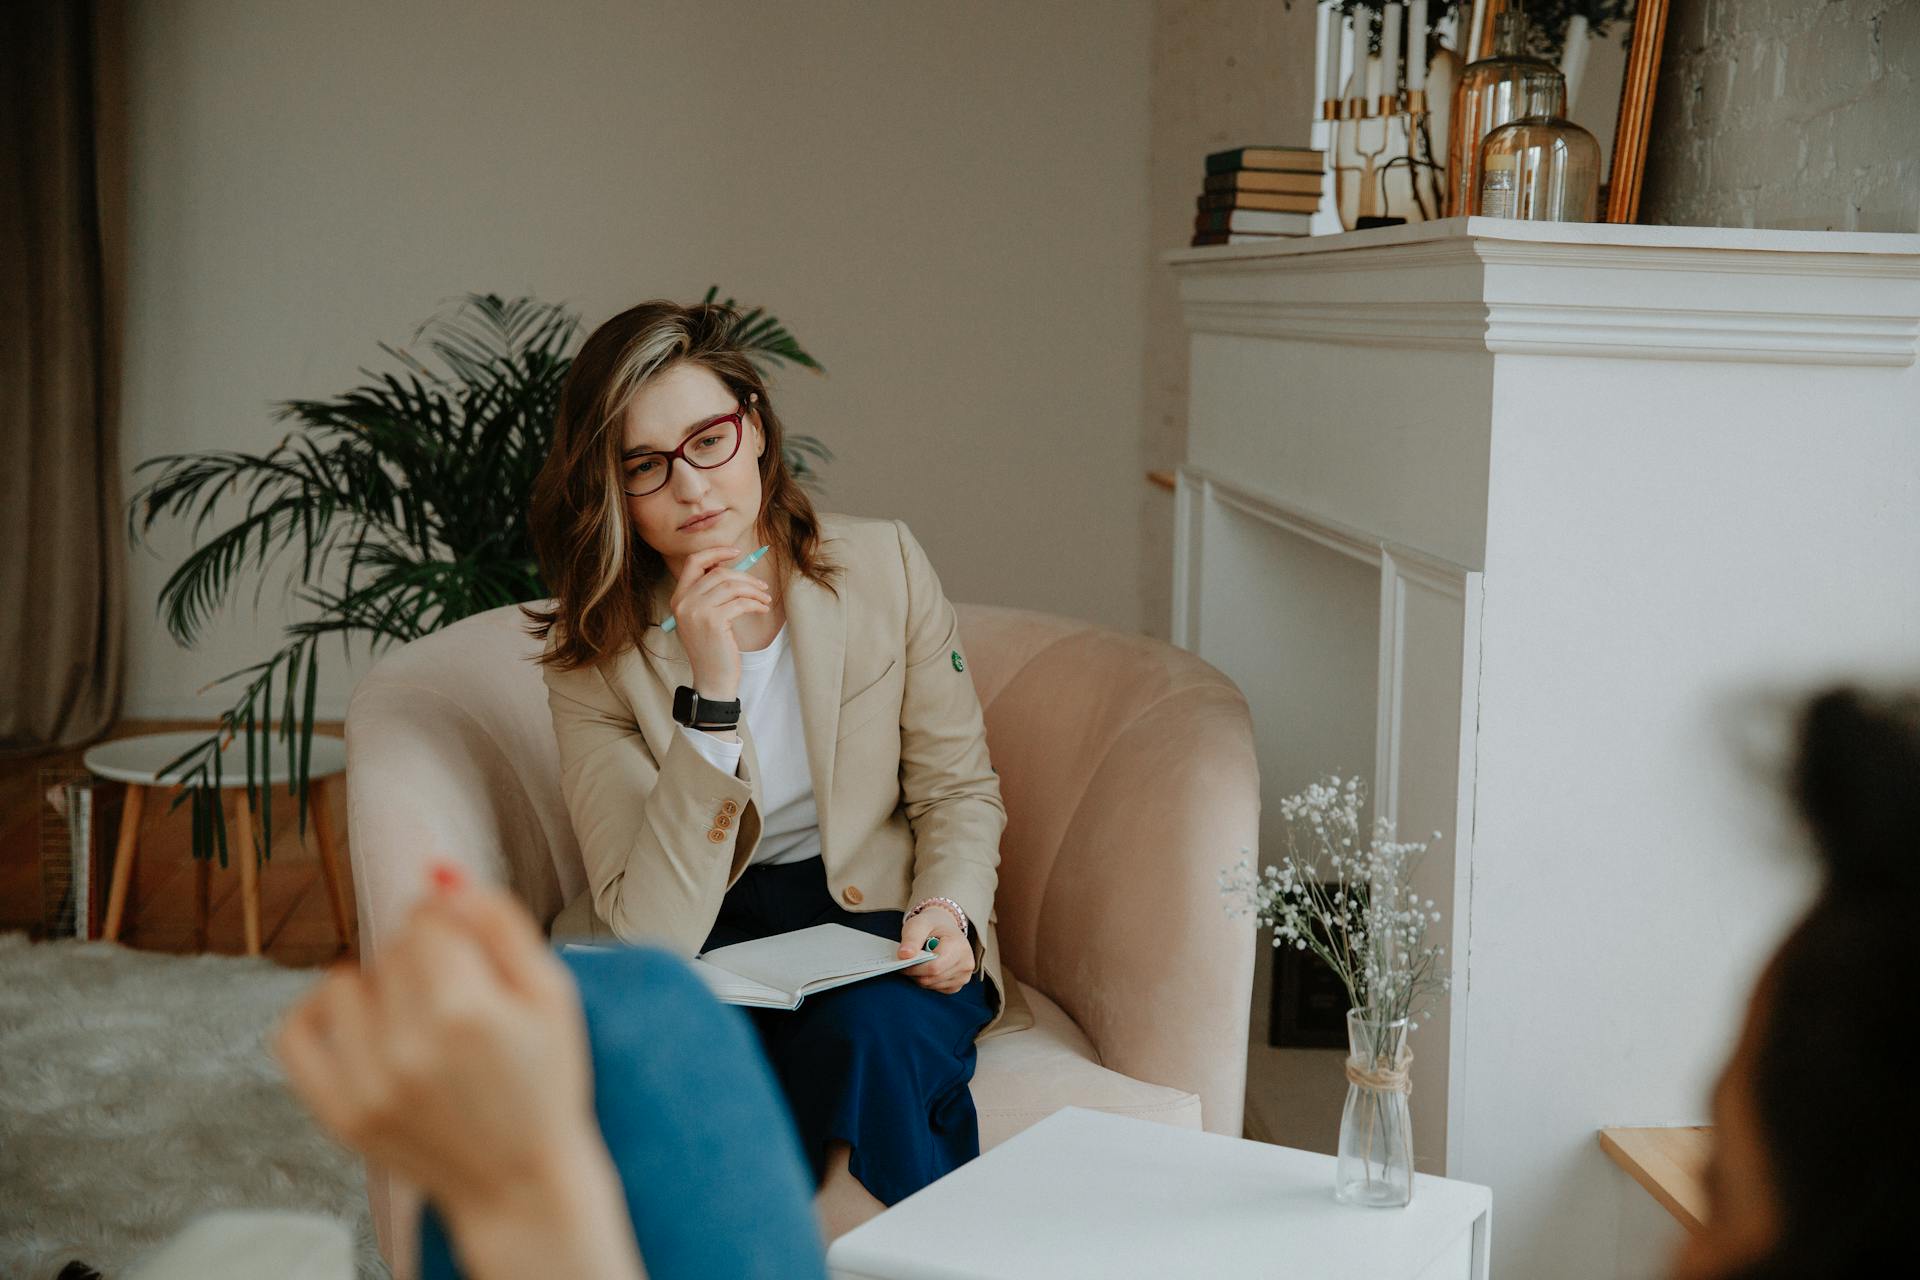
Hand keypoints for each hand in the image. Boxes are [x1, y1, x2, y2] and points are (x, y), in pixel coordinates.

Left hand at [272, 865, 638, 1279]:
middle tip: (459, 1002)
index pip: (428, 918)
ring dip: (377, 987)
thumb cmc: (546, 1083)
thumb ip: (499, 922)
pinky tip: (360, 1024)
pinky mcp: (338, 1114)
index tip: (476, 961)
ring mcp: (366, 1085)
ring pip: (344, 981)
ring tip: (415, 1020)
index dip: (456, 929)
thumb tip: (438, 872)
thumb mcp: (552, 993)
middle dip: (425, 959)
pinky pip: (294, 1033)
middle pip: (392, 948)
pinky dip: (321, 1015)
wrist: (520, 1181)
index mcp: (467, 1012)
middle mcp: (408, 1048)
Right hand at [669, 544, 771, 698]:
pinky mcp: (713, 621)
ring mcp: (696, 611)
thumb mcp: (703, 617)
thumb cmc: (713, 647)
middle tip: (761, 586)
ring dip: (754, 591)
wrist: (712, 678)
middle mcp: (683, 602)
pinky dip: (756, 603)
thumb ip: (709, 593)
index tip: (737, 552)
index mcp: (678, 598)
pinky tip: (762, 608)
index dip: (716, 552)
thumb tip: (730, 565)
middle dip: (746, 577)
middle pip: (719, 572)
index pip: (694, 562)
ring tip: (764, 599)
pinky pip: (741, 602)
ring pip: (732, 586)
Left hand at [897, 905, 973, 993]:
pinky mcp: (959, 984)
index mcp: (959, 946)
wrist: (945, 926)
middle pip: (933, 978)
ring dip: (921, 977)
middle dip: (915, 973)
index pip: (934, 967)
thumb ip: (911, 938)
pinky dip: (928, 981)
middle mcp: (966, 963)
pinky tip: (927, 968)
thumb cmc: (932, 924)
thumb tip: (904, 955)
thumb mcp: (919, 924)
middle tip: (907, 962)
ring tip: (918, 962)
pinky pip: (938, 989)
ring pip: (933, 985)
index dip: (914, 968)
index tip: (902, 962)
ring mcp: (964, 975)